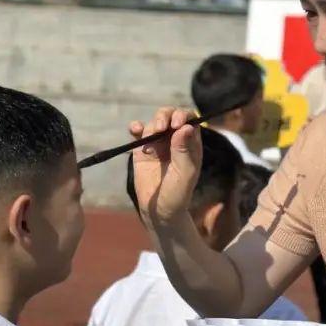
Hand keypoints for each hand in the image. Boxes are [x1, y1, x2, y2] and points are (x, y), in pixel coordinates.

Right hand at [128, 107, 201, 225]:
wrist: (159, 210)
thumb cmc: (177, 194)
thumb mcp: (184, 174)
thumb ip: (184, 151)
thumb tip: (185, 127)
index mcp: (190, 144)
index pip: (189, 119)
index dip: (182, 116)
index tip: (176, 124)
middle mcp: (175, 140)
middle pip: (171, 115)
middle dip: (165, 115)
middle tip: (160, 127)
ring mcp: (158, 143)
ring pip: (155, 122)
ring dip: (152, 125)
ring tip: (148, 141)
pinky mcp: (142, 149)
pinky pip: (139, 133)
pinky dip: (136, 128)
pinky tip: (134, 130)